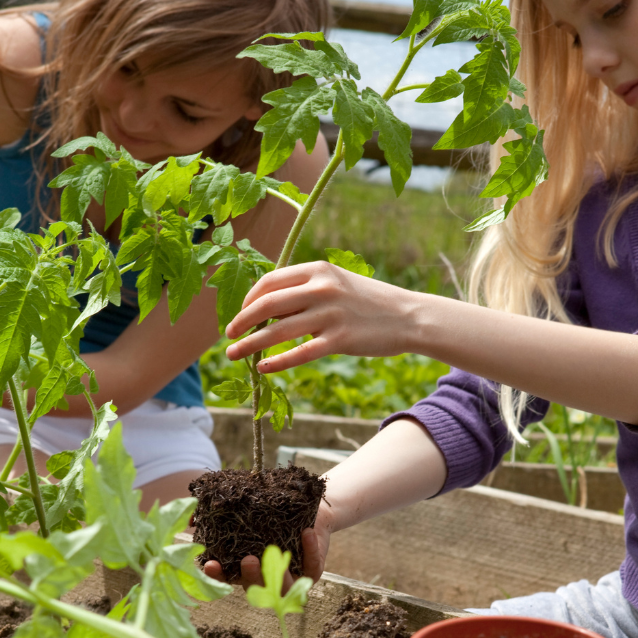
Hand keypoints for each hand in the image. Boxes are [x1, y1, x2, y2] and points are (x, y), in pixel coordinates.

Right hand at [202, 500, 333, 588]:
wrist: (311, 513)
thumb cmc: (275, 515)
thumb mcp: (248, 512)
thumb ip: (219, 516)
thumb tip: (191, 520)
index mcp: (246, 567)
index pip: (228, 577)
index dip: (218, 576)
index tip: (211, 564)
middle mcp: (266, 578)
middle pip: (255, 588)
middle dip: (251, 577)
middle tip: (248, 560)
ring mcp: (290, 578)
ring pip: (283, 588)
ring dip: (278, 574)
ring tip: (275, 552)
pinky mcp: (311, 572)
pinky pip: (311, 567)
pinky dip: (309, 551)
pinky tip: (306, 533)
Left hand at [224, 261, 420, 372]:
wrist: (409, 316)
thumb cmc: (369, 302)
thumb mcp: (338, 284)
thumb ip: (306, 292)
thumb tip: (269, 309)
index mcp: (319, 269)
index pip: (270, 282)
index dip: (248, 299)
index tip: (240, 314)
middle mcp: (322, 288)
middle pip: (267, 305)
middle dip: (241, 321)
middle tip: (228, 335)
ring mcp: (331, 314)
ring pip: (277, 331)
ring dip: (250, 344)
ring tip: (234, 354)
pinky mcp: (340, 339)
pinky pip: (299, 353)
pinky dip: (277, 362)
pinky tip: (264, 368)